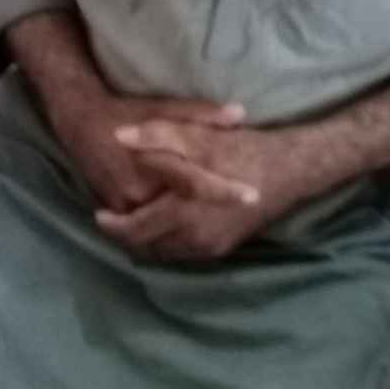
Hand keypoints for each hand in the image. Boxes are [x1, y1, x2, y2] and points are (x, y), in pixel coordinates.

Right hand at [51, 92, 256, 214]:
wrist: (82, 123)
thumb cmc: (129, 112)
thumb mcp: (166, 107)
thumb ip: (203, 114)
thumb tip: (240, 113)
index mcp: (155, 162)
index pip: (196, 183)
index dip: (225, 192)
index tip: (253, 197)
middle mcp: (140, 190)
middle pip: (183, 216)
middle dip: (216, 218)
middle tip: (249, 213)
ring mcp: (126, 206)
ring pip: (165, 229)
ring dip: (195, 232)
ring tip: (228, 228)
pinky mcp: (117, 212)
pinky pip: (148, 230)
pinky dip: (170, 233)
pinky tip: (194, 230)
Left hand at [95, 121, 297, 260]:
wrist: (291, 171)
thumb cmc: (244, 150)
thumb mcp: (199, 135)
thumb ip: (158, 136)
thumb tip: (119, 136)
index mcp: (184, 211)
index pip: (136, 230)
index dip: (113, 226)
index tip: (98, 215)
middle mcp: (195, 238)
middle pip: (147, 247)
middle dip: (127, 236)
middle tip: (112, 221)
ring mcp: (211, 247)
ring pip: (165, 253)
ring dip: (146, 241)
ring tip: (135, 222)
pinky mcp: (223, 248)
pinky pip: (183, 253)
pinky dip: (167, 243)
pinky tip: (164, 226)